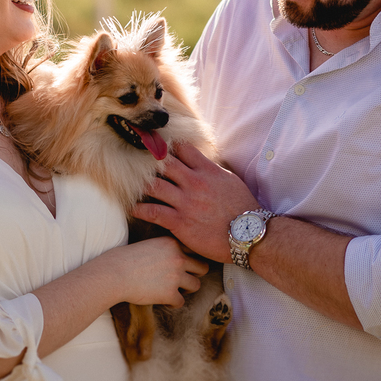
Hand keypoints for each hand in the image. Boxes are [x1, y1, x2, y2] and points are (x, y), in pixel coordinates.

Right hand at [102, 237, 207, 307]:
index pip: (195, 249)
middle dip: (194, 274)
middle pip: (203, 267)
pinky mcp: (170, 293)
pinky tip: (163, 300)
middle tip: (182, 279)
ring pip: (196, 285)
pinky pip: (181, 302)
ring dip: (186, 289)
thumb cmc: (125, 259)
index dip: (191, 258)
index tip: (185, 264)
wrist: (114, 274)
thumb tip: (180, 259)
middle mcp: (178, 257)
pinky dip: (173, 303)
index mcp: (172, 242)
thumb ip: (166, 249)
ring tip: (172, 290)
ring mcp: (176, 276)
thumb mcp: (149, 245)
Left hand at [133, 142, 259, 262]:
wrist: (249, 235)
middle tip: (136, 161)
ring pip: (154, 185)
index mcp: (207, 170)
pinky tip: (133, 208)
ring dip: (141, 184)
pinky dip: (140, 209)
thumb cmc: (242, 208)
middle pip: (164, 163)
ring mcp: (185, 202)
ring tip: (132, 185)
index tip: (159, 145)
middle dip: (149, 161)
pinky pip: (152, 212)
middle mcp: (194, 182)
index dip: (170, 145)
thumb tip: (199, 162)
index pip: (183, 148)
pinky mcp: (179, 222)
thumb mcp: (229, 181)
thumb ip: (211, 170)